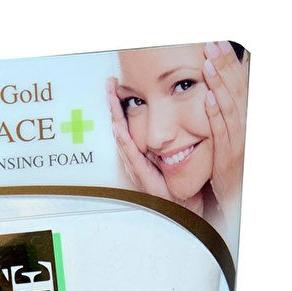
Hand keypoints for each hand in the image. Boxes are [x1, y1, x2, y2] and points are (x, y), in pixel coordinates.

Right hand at [106, 77, 173, 201]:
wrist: (182, 205)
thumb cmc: (174, 184)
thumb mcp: (167, 157)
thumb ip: (161, 143)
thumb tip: (163, 123)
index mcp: (138, 152)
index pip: (126, 123)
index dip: (120, 105)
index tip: (117, 87)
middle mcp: (133, 158)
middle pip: (119, 126)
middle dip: (113, 105)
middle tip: (109, 84)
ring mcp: (135, 166)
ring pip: (121, 136)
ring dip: (115, 117)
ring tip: (111, 98)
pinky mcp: (141, 175)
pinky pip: (130, 154)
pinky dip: (123, 139)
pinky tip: (119, 127)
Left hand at [202, 41, 248, 211]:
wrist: (237, 197)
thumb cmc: (233, 165)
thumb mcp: (233, 135)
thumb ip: (226, 112)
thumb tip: (218, 87)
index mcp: (247, 118)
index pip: (241, 84)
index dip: (232, 62)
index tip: (221, 42)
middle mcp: (247, 126)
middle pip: (236, 89)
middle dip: (225, 65)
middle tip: (213, 43)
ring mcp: (239, 141)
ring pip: (229, 106)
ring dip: (219, 83)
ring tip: (208, 64)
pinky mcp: (228, 156)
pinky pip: (221, 132)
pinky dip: (216, 114)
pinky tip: (208, 99)